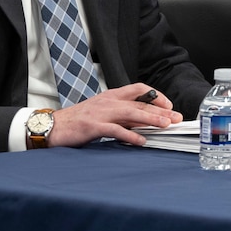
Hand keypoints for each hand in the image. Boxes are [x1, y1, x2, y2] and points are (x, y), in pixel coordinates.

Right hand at [46, 83, 182, 146]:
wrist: (54, 126)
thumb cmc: (79, 120)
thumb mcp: (103, 111)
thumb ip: (122, 114)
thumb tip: (144, 121)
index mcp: (112, 95)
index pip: (139, 89)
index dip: (156, 96)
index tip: (169, 105)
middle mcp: (109, 101)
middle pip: (140, 103)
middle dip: (160, 110)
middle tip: (176, 118)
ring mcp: (101, 113)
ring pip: (132, 113)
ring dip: (151, 119)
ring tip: (165, 125)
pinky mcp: (93, 126)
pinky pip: (115, 130)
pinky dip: (130, 135)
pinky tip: (141, 141)